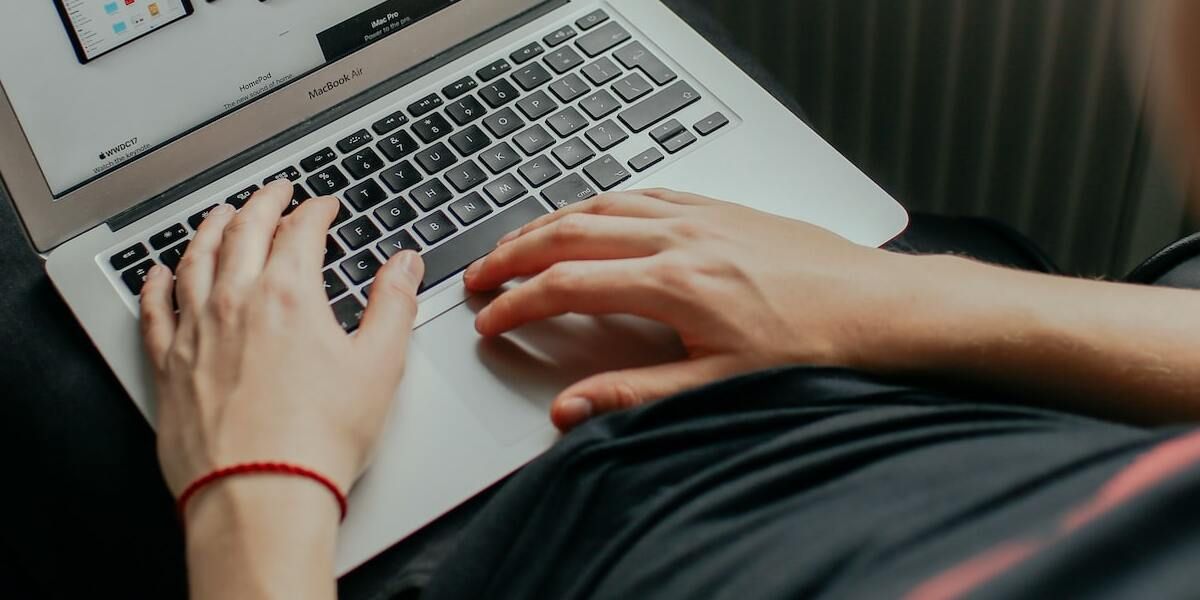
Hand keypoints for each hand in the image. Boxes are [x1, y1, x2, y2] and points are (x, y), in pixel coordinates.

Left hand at [139, 180, 424, 505]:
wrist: (260, 494)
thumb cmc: (319, 439)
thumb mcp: (380, 367)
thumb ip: (394, 305)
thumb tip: (403, 265)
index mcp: (289, 295)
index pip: (300, 230)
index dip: (316, 210)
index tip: (324, 204)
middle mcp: (235, 301)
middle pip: (243, 231)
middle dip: (263, 203)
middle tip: (276, 192)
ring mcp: (196, 331)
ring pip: (195, 258)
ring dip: (209, 228)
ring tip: (220, 215)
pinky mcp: (169, 365)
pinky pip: (155, 308)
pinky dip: (157, 281)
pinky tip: (160, 273)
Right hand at [465, 189, 917, 430]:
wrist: (880, 310)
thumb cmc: (813, 346)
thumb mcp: (719, 384)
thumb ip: (636, 394)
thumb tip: (572, 406)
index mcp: (672, 283)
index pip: (567, 286)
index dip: (516, 303)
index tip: (489, 318)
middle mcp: (680, 238)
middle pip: (572, 232)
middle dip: (516, 253)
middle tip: (481, 274)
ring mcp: (702, 216)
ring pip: (605, 205)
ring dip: (553, 220)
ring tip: (521, 241)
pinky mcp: (725, 209)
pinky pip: (647, 194)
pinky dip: (605, 202)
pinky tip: (599, 212)